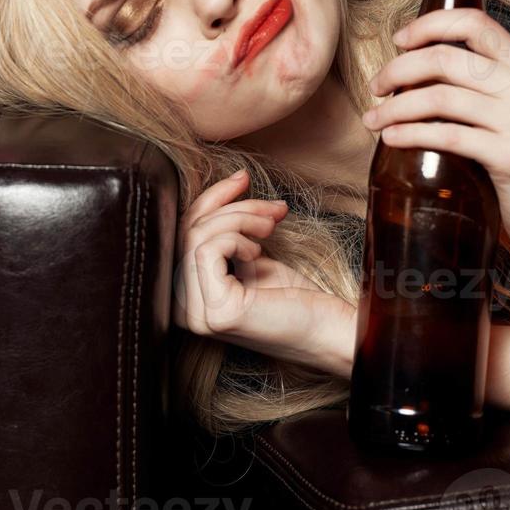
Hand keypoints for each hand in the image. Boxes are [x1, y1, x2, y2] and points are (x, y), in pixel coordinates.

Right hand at [173, 169, 356, 376]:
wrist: (328, 330)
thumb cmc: (294, 297)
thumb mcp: (250, 255)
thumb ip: (227, 230)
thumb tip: (232, 181)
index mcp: (186, 298)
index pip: (181, 235)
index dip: (211, 200)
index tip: (243, 179)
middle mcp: (183, 311)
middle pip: (188, 232)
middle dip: (232, 206)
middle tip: (272, 208)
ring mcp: (198, 315)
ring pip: (198, 236)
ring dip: (241, 218)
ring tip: (271, 226)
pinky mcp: (218, 313)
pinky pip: (208, 250)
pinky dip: (237, 237)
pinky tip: (259, 250)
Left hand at [362, 7, 509, 260]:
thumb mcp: (509, 108)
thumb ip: (477, 83)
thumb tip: (411, 66)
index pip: (473, 22)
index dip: (429, 25)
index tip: (398, 41)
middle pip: (445, 58)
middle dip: (398, 69)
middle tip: (376, 87)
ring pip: (440, 97)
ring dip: (395, 107)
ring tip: (372, 120)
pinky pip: (448, 136)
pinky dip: (410, 134)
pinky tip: (390, 138)